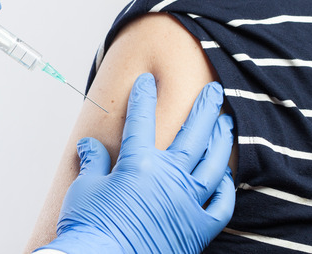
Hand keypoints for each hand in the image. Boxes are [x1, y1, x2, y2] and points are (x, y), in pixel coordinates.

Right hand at [38, 73, 234, 253]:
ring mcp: (186, 204)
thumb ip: (94, 161)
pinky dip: (225, 188)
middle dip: (205, 108)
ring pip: (213, 164)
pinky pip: (221, 205)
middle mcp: (168, 179)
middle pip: (193, 134)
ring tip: (226, 125)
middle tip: (215, 91)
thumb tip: (90, 144)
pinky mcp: (196, 230)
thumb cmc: (89, 227)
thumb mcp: (85, 188)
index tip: (148, 81)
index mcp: (139, 164)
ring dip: (221, 141)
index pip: (143, 120)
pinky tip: (224, 176)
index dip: (144, 96)